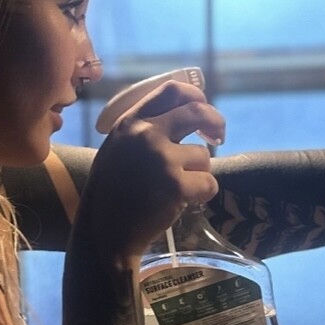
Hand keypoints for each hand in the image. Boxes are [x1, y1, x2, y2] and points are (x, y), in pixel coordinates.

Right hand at [73, 78, 225, 263]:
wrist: (105, 234)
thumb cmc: (111, 195)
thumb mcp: (118, 150)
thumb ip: (143, 131)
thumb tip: (185, 116)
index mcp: (130, 123)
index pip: (170, 90)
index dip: (195, 95)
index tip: (203, 106)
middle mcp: (145, 134)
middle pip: (197, 111)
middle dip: (215, 121)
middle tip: (219, 136)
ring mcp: (162, 159)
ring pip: (203, 155)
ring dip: (199, 172)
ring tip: (177, 189)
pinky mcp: (176, 186)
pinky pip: (209, 183)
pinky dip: (202, 194)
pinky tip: (182, 203)